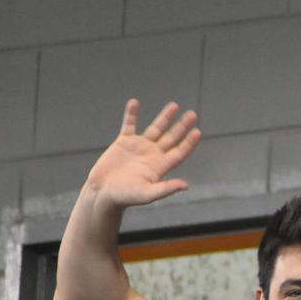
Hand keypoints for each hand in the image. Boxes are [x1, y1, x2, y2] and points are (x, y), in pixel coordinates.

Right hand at [86, 99, 200, 207]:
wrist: (103, 193)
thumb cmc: (125, 197)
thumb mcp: (147, 194)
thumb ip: (166, 188)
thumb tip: (185, 186)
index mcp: (159, 166)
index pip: (179, 152)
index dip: (189, 143)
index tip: (197, 131)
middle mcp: (152, 155)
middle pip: (171, 137)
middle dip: (182, 126)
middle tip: (192, 114)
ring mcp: (138, 147)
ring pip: (155, 128)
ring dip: (164, 117)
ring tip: (174, 105)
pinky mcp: (123, 142)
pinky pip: (129, 124)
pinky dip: (131, 114)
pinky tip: (134, 102)